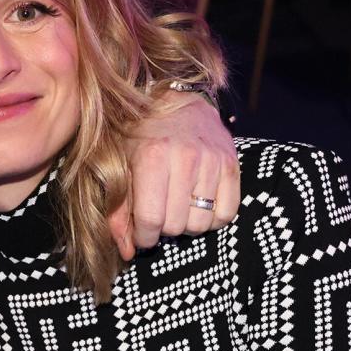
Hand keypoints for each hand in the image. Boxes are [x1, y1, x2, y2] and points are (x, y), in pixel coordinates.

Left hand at [110, 92, 239, 258]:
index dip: (144, 237)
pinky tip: (197, 204)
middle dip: (163, 228)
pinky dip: (211, 218)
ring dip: (186, 223)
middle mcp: (185, 158)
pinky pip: (226, 214)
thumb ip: (118, 211)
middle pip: (176, 226)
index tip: (141, 234)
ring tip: (177, 206)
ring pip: (201, 224)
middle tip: (158, 213)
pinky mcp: (231, 164)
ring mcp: (212, 161)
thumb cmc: (138, 136)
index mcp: (151, 157)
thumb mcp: (118, 168)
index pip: (151, 220)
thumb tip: (127, 252)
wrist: (173, 99)